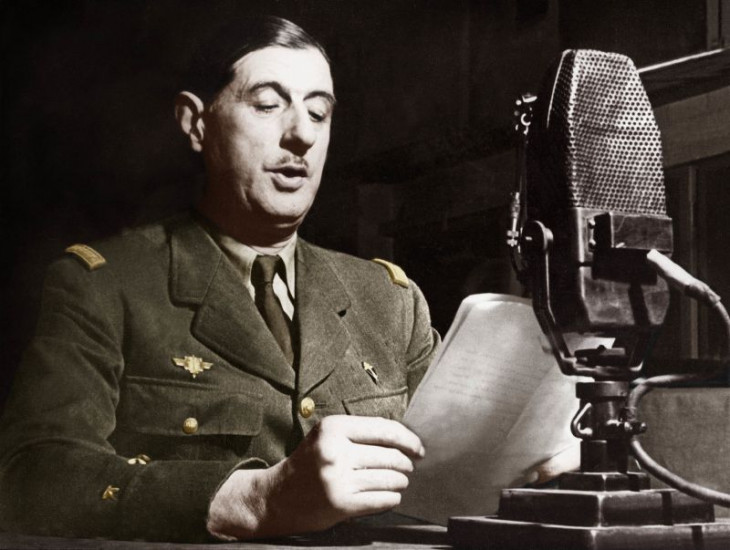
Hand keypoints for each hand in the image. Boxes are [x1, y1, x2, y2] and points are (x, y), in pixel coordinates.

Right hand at [207, 415, 424, 539]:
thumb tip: (403, 439)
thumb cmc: (308, 463)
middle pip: (390, 455)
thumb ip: (359, 433)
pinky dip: (392, 497)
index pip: (384, 429)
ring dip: (400, 481)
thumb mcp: (327, 436)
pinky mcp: (342, 503)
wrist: (277, 497)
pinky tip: (390, 494)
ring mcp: (338, 479)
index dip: (408, 439)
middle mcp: (335, 451)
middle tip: (407, 467)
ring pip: (390, 478)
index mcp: (333, 428)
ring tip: (398, 480)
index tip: (418, 447)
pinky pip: (383, 499)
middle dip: (405, 463)